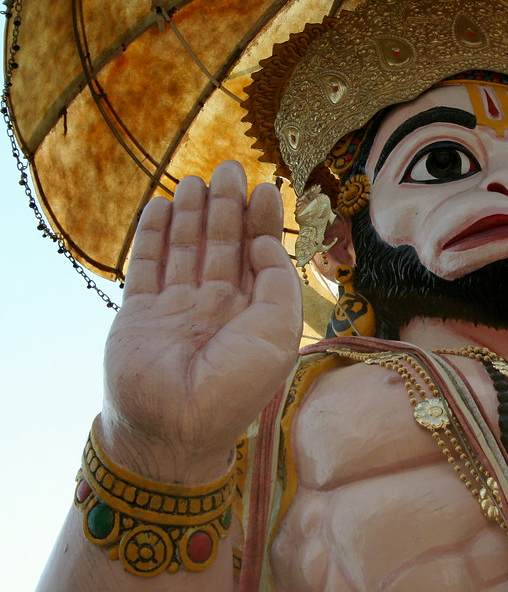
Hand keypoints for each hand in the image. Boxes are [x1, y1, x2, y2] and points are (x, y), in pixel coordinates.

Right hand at [100, 161, 301, 482]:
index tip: (267, 188)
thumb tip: (265, 242)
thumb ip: (277, 283)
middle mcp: (216, 306)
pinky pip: (146, 265)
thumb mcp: (277, 333)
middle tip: (231, 168)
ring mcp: (177, 308)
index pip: (260, 256)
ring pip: (185, 248)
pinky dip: (152, 235)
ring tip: (196, 179)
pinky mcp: (140, 312)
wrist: (174, 428)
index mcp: (253, 313)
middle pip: (223, 244)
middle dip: (227, 206)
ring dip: (192, 213)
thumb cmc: (235, 388)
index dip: (263, 222)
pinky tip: (160, 206)